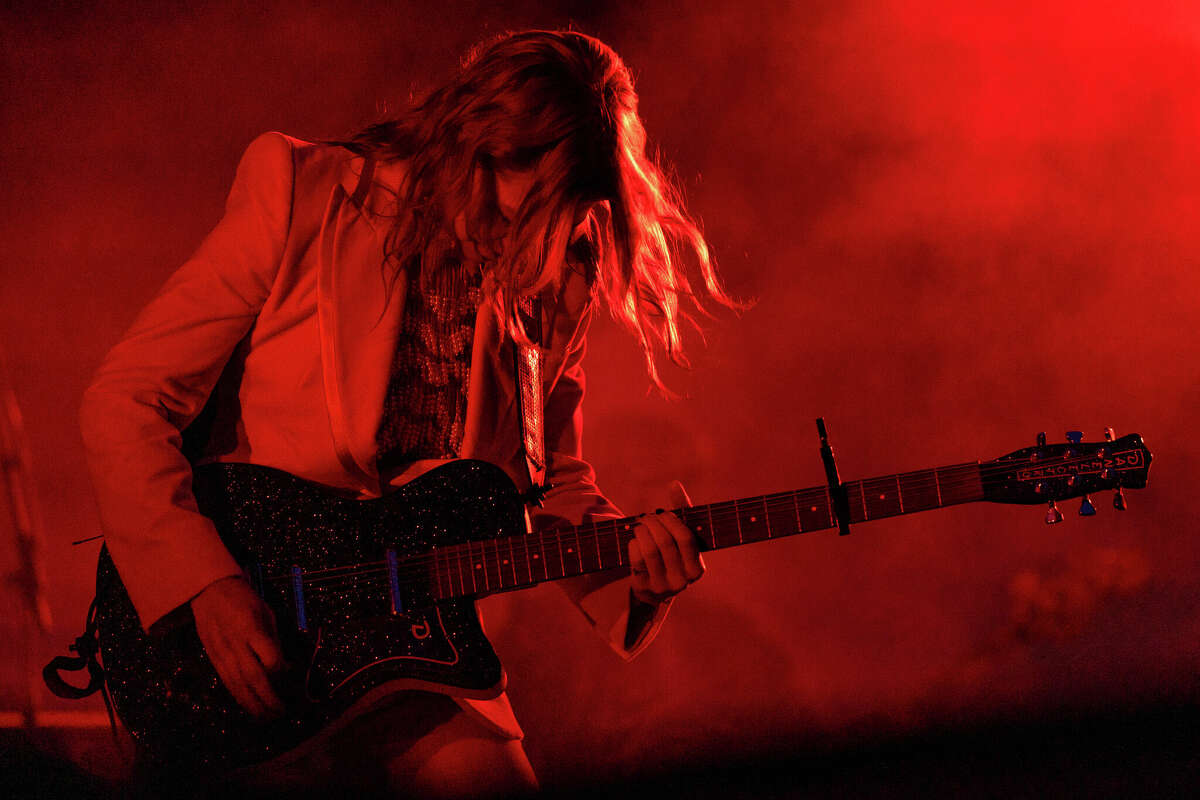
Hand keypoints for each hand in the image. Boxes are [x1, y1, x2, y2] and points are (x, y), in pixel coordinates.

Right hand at [190, 575, 285, 718]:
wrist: (209, 591)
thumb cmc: (244, 600)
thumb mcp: (265, 613)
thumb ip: (273, 640)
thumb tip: (285, 666)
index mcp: (252, 628)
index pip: (270, 657)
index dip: (282, 671)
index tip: (291, 674)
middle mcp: (236, 644)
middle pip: (254, 677)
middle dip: (269, 698)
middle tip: (281, 712)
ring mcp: (222, 653)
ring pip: (238, 685)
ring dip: (253, 704)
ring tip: (267, 717)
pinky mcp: (213, 659)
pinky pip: (227, 682)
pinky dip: (239, 697)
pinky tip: (248, 706)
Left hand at [627, 481, 705, 604]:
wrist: (654, 589)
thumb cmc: (671, 554)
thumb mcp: (679, 536)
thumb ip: (681, 510)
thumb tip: (674, 484)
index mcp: (697, 569)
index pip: (686, 538)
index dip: (672, 521)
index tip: (662, 513)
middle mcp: (682, 581)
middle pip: (665, 542)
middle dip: (653, 523)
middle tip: (646, 517)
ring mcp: (662, 586)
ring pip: (650, 550)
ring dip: (642, 531)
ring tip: (640, 525)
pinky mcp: (644, 587)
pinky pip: (637, 560)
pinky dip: (634, 544)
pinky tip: (635, 540)